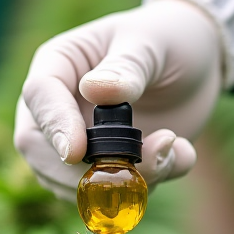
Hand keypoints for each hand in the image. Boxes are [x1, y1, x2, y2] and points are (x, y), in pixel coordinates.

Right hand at [14, 0, 221, 200]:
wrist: (194, 65)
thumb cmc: (165, 39)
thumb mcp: (150, 44)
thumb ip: (126, 68)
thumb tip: (95, 90)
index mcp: (58, 65)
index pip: (39, 96)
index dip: (54, 126)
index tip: (76, 152)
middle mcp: (56, 109)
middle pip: (40, 151)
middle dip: (86, 169)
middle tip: (144, 162)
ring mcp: (75, 144)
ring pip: (70, 183)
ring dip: (122, 183)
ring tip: (174, 150)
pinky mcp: (101, 170)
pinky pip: (109, 194)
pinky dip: (145, 188)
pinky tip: (181, 156)